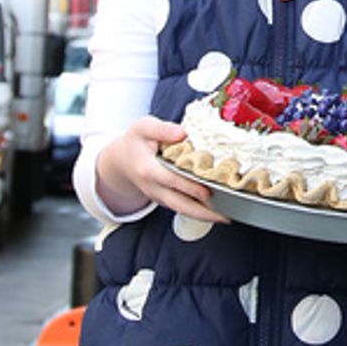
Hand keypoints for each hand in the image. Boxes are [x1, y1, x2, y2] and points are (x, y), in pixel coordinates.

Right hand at [94, 116, 223, 223]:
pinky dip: (198, 212)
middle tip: (224, 216)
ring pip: (181, 210)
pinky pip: (182, 208)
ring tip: (225, 218)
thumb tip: (182, 133)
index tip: (207, 192)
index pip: (171, 181)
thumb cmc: (135, 141)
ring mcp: (158, 196)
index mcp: (148, 169)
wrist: (120, 160)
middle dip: (202, 212)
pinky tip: (215, 211)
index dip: (189, 187)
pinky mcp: (163, 199)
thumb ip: (162, 129)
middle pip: (178, 204)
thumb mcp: (143, 128)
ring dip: (203, 216)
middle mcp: (153, 188)